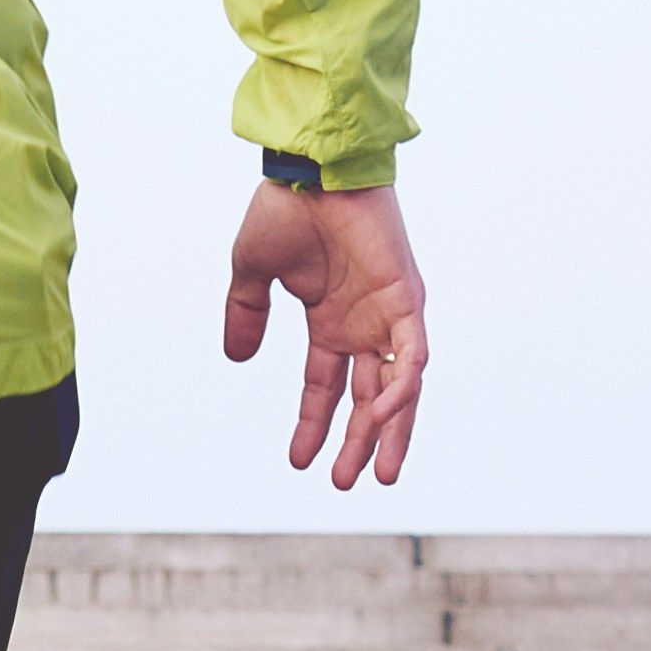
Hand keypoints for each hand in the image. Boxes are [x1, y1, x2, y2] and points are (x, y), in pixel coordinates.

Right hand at [222, 176, 427, 486]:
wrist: (310, 169)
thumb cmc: (285, 208)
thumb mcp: (253, 274)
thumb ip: (246, 315)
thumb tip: (237, 358)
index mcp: (331, 319)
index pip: (326, 385)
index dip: (314, 423)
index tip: (297, 460)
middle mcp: (364, 323)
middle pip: (367, 398)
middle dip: (357, 442)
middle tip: (344, 482)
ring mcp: (389, 314)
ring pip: (399, 388)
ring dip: (389, 431)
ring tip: (379, 475)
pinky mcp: (407, 298)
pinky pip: (413, 357)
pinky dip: (404, 389)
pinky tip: (383, 419)